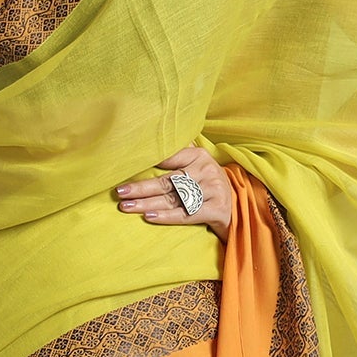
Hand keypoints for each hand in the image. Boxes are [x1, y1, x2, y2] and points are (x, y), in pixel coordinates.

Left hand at [114, 142, 231, 242]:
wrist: (237, 208)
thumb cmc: (208, 185)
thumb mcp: (199, 165)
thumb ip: (180, 153)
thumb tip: (150, 139)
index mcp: (199, 156)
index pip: (169, 157)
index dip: (148, 161)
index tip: (126, 165)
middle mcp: (206, 171)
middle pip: (167, 181)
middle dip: (141, 187)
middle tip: (120, 192)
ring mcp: (212, 191)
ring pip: (173, 199)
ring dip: (147, 203)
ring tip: (126, 206)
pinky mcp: (216, 210)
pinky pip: (186, 215)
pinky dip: (166, 216)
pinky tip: (149, 217)